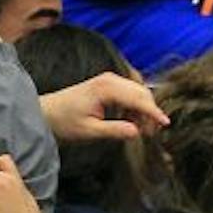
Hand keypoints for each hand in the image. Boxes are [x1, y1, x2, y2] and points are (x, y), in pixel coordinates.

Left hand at [41, 72, 170, 141]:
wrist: (46, 113)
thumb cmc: (64, 122)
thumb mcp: (90, 131)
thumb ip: (114, 130)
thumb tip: (137, 132)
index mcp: (106, 88)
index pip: (138, 98)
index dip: (154, 112)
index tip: (166, 124)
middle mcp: (110, 79)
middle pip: (142, 92)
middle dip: (150, 111)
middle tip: (151, 133)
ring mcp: (109, 80)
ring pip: (138, 91)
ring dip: (143, 109)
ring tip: (140, 130)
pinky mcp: (107, 84)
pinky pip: (129, 92)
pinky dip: (134, 106)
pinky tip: (130, 121)